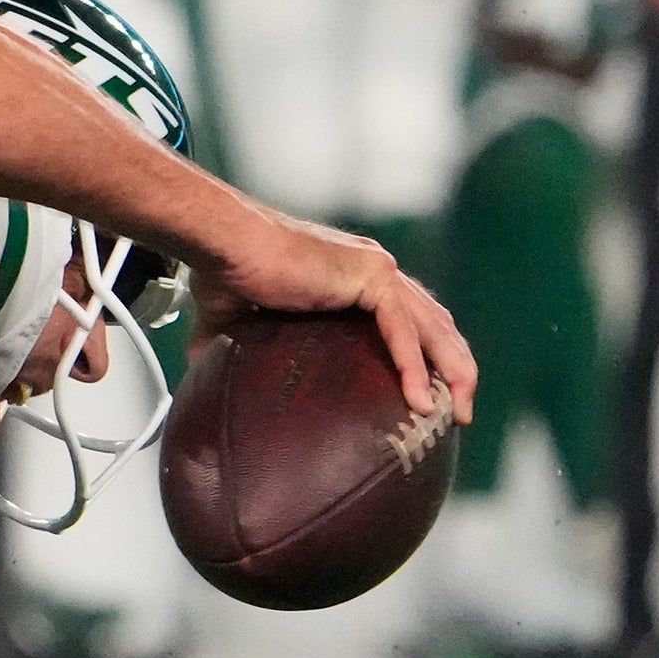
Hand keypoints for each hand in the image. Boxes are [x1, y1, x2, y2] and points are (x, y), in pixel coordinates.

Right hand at [191, 208, 476, 425]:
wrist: (223, 244)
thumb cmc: (225, 268)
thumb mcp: (233, 315)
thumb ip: (224, 340)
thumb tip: (198, 366)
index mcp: (354, 276)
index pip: (410, 317)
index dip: (428, 353)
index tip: (434, 392)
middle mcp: (375, 269)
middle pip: (435, 324)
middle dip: (456, 368)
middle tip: (460, 412)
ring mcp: (377, 270)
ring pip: (433, 327)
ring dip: (452, 372)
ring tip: (457, 413)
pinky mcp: (369, 276)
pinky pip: (402, 331)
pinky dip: (414, 367)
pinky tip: (419, 400)